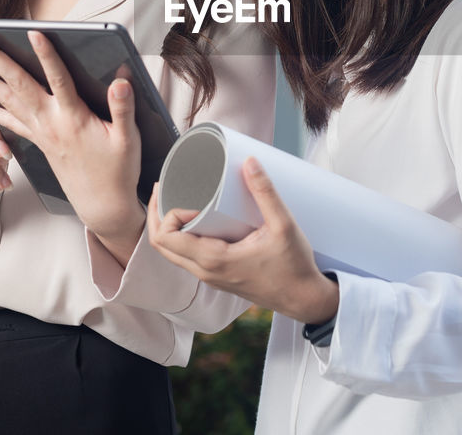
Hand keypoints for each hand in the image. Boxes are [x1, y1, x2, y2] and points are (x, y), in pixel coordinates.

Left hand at [0, 33, 145, 248]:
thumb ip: (123, 108)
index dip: (47, 56)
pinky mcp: (38, 141)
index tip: (33, 34)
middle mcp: (50, 124)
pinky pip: (7, 122)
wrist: (102, 205)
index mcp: (74, 119)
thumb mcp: (127, 140)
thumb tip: (121, 81)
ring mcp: (40, 133)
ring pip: (6, 101)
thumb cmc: (116, 171)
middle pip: (18, 86)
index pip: (58, 80)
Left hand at [147, 157, 339, 324]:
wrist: (304, 299)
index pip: (166, 238)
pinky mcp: (218, 277)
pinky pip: (187, 257)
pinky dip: (181, 237)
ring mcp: (210, 277)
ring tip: (176, 199)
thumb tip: (249, 161)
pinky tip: (194, 220)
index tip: (189, 197)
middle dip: (157, 214)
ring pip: (172, 253)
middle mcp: (205, 272)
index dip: (167, 212)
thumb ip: (266, 192)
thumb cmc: (294, 267)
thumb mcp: (283, 225)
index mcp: (213, 260)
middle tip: (165, 187)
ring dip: (167, 226)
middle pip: (160, 246)